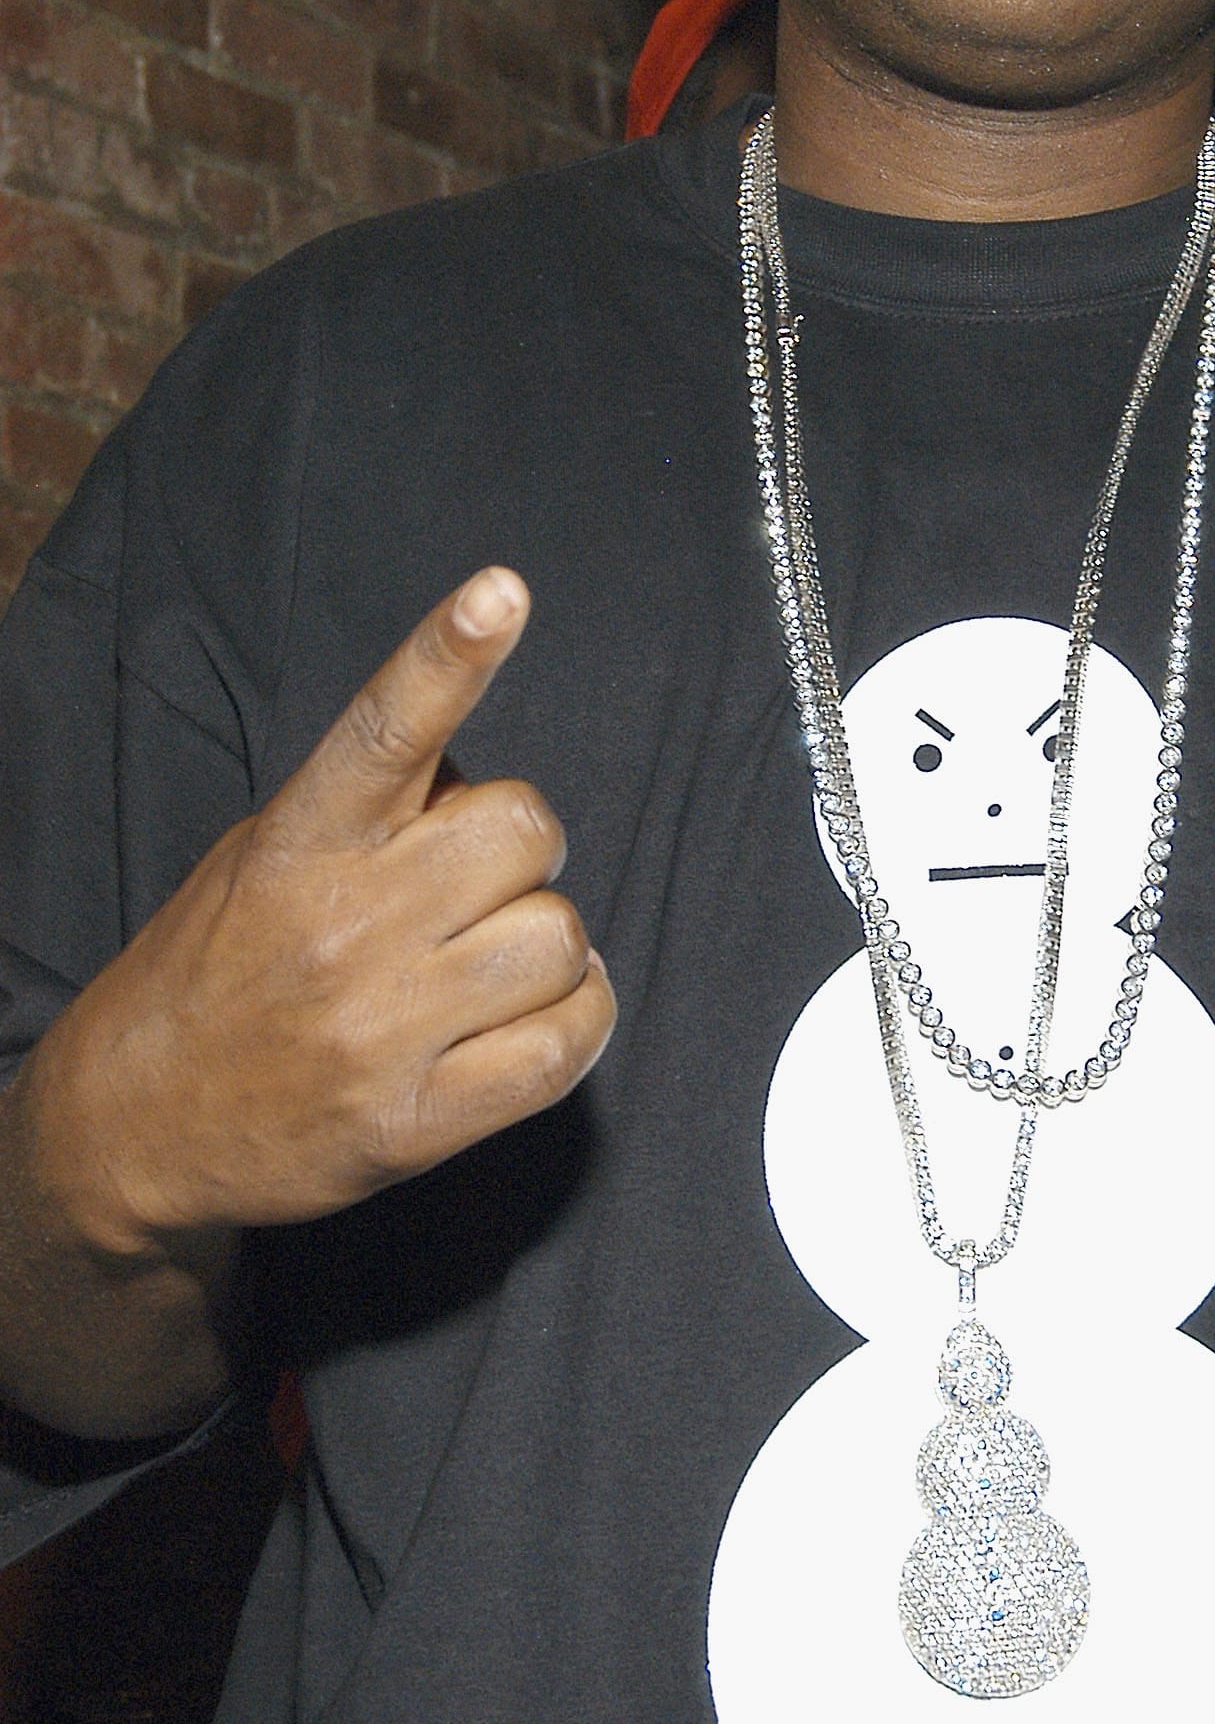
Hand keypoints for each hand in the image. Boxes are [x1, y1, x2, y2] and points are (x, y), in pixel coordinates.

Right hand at [20, 570, 615, 1261]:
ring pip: (560, 938)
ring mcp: (386, 1028)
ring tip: (481, 964)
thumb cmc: (214, 972)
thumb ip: (370, 812)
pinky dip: (575, 1021)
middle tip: (469, 889)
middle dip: (516, 853)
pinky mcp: (420, 1121)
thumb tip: (475, 783)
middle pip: (524, 832)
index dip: (448, 656)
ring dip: (543, 946)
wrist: (131, 1131)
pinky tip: (533, 1017)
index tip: (500, 593)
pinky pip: (564, 1044)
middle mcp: (347, 925)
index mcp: (301, 843)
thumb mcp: (263, 858)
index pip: (386, 729)